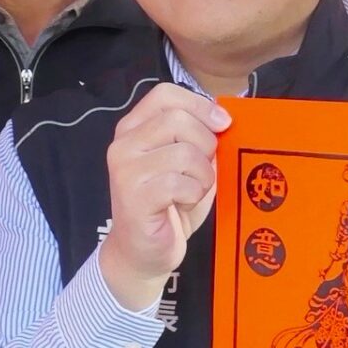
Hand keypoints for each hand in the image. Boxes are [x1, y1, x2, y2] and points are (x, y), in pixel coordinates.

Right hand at [98, 85, 228, 309]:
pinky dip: (193, 195)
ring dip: (202, 177)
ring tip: (191, 192)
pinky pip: (181, 184)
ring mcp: (125, 170)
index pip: (165, 94)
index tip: (222, 124)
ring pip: (184, 153)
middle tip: (203, 171)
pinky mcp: (134, 198)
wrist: (143, 253)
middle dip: (206, 145)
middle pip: (178, 120)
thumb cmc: (169, 206)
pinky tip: (183, 205)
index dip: (200, 105)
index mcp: (134, 128)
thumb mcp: (188, 164)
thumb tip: (223, 119)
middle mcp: (123, 144)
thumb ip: (199, 137)